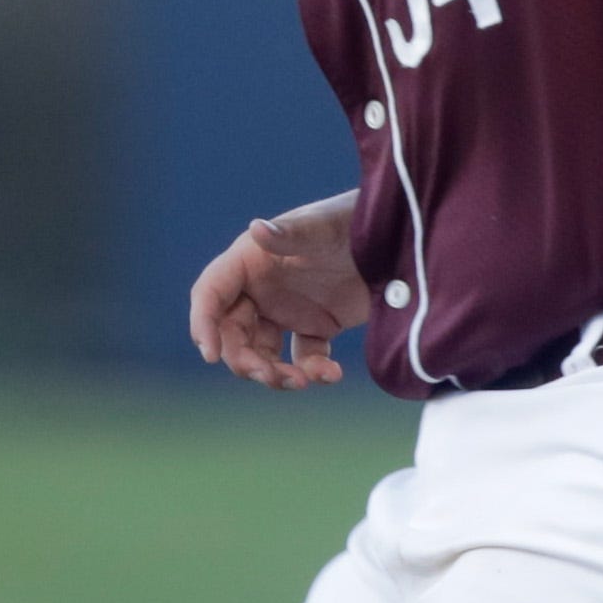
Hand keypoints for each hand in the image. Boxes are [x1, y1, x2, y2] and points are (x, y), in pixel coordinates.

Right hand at [188, 194, 370, 388]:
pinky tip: (332, 374)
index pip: (211, 294)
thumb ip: (291, 232)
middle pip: (232, 333)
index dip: (203, 324)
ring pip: (262, 352)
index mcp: (251, 260)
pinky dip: (312, 370)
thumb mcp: (323, 228)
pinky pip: (302, 357)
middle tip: (271, 377)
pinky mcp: (315, 325)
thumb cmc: (354, 221)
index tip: (209, 354)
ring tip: (303, 382)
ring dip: (274, 373)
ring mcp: (287, 308)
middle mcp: (261, 286)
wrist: (398, 239)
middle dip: (245, 360)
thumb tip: (256, 229)